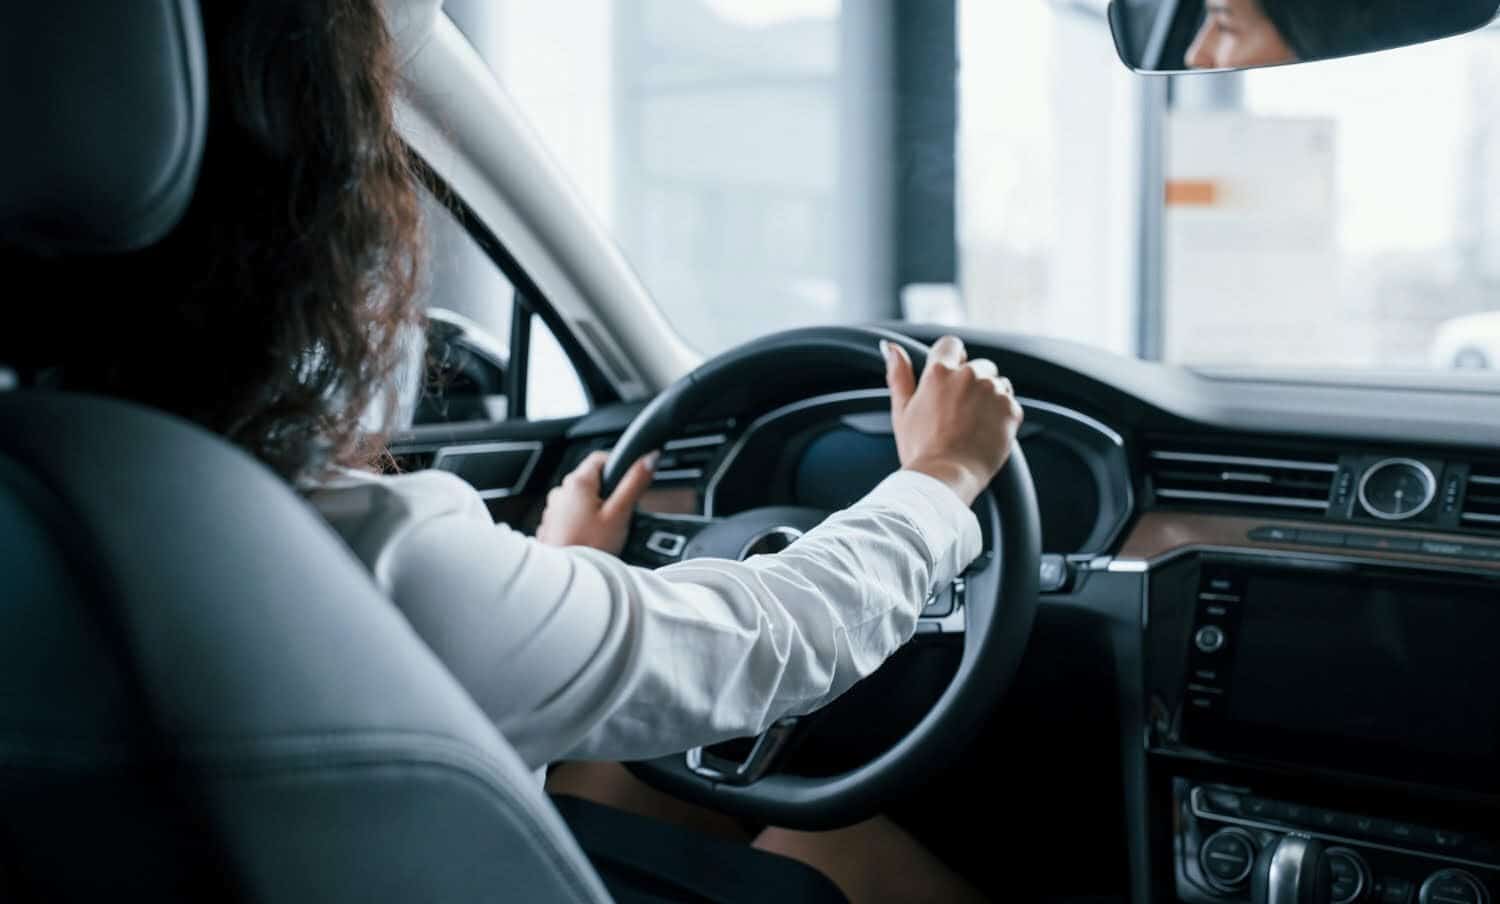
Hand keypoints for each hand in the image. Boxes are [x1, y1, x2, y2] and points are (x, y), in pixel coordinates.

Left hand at [536, 450, 657, 554]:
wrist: (566, 581)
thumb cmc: (589, 547)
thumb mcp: (619, 514)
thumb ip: (635, 483)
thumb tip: (650, 458)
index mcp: (577, 482)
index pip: (600, 457)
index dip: (618, 466)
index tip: (629, 482)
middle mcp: (561, 492)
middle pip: (592, 480)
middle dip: (609, 493)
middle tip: (619, 515)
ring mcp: (553, 509)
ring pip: (581, 500)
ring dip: (595, 510)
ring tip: (604, 532)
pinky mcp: (550, 526)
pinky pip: (571, 516)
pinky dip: (582, 523)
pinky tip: (590, 539)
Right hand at [882, 335, 1023, 505]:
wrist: (945, 478)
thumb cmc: (920, 449)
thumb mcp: (901, 411)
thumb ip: (898, 375)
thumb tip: (891, 348)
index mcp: (939, 372)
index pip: (951, 344)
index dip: (952, 359)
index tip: (950, 378)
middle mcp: (969, 375)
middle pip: (979, 365)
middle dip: (973, 383)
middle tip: (960, 413)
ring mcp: (993, 391)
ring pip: (998, 384)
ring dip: (990, 399)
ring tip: (974, 426)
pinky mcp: (1011, 409)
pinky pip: (1010, 405)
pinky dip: (1002, 417)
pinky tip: (986, 434)